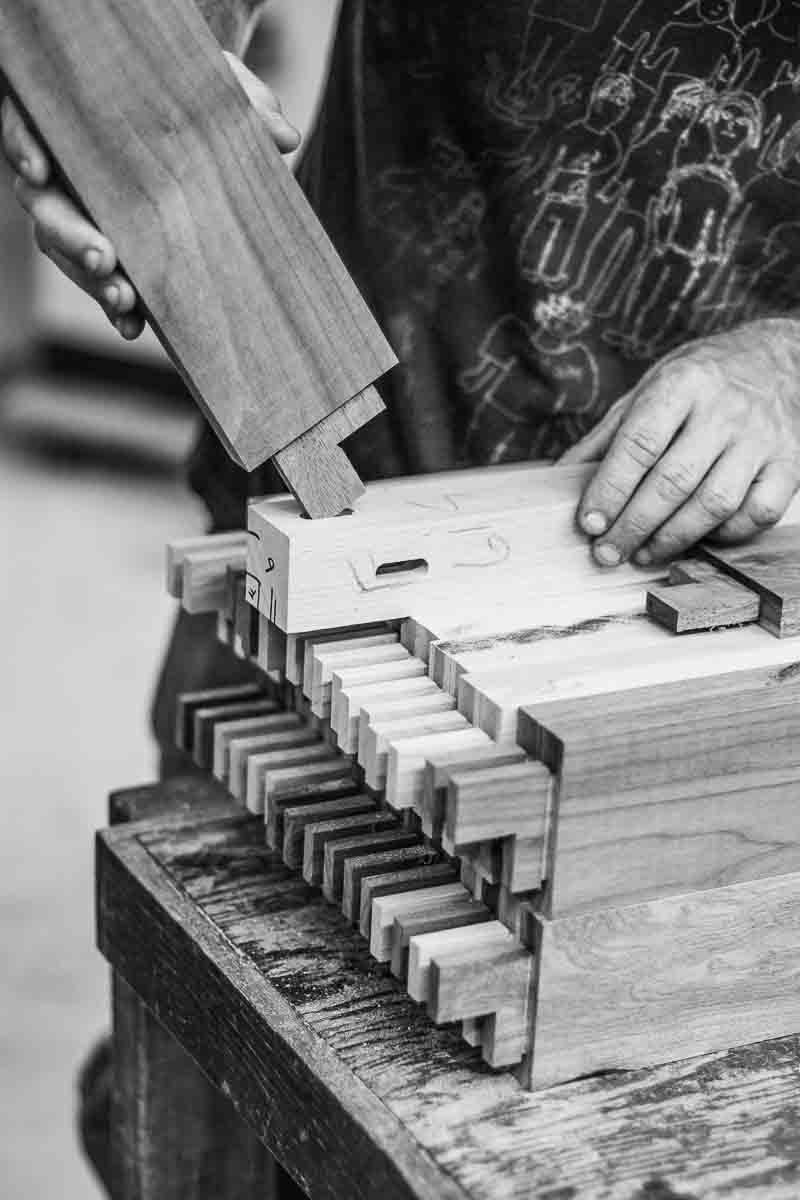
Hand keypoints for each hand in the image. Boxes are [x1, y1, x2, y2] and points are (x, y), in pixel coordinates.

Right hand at [0, 53, 299, 339]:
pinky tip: (132, 326)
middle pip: (44, 205)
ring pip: (64, 250)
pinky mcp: (104, 250)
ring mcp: (78, 213)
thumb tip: (286, 137)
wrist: (192, 124)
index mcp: (72, 119)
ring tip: (124, 299)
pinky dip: (114, 306)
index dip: (24, 147)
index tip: (39, 170)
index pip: (26, 127)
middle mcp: (63, 169)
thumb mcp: (211, 85)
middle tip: (104, 257)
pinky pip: (98, 281)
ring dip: (91, 279)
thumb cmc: (187, 95)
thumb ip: (241, 100)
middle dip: (70, 235)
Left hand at [561, 319, 799, 564]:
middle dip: (633, 525)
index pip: (640, 443)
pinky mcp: (790, 464)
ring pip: (714, 503)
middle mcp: (725, 410)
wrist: (778, 360)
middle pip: (673, 481)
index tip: (589, 522)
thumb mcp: (649, 389)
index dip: (611, 488)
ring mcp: (762, 438)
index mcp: (683, 384)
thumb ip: (608, 436)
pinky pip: (757, 513)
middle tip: (606, 552)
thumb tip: (560, 477)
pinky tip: (699, 538)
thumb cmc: (701, 381)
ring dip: (672, 538)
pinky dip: (726, 535)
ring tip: (643, 554)